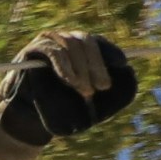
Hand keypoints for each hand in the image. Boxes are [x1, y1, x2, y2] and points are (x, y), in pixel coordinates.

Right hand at [0, 31, 137, 159]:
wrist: (30, 118)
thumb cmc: (62, 109)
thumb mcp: (93, 103)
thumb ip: (111, 90)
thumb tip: (131, 74)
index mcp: (80, 50)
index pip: (98, 43)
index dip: (111, 52)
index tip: (123, 64)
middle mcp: (65, 41)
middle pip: (87, 41)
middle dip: (97, 65)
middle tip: (103, 87)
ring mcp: (49, 42)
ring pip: (71, 44)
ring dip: (81, 69)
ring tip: (85, 91)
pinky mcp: (34, 50)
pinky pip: (53, 52)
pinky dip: (64, 66)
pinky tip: (70, 81)